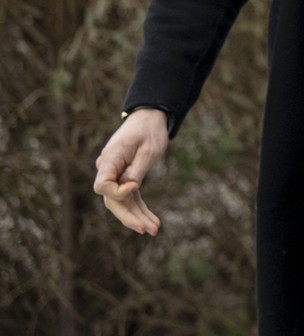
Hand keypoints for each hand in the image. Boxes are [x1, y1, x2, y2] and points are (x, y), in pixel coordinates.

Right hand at [94, 108, 169, 235]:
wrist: (149, 118)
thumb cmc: (149, 131)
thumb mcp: (148, 149)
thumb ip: (136, 170)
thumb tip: (130, 190)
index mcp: (109, 159)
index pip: (102, 185)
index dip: (117, 192)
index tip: (136, 187)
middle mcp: (107, 170)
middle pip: (112, 200)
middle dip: (129, 217)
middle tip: (146, 229)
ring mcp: (115, 176)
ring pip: (122, 203)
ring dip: (137, 217)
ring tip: (154, 230)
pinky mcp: (124, 179)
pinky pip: (130, 198)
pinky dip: (141, 210)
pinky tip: (153, 223)